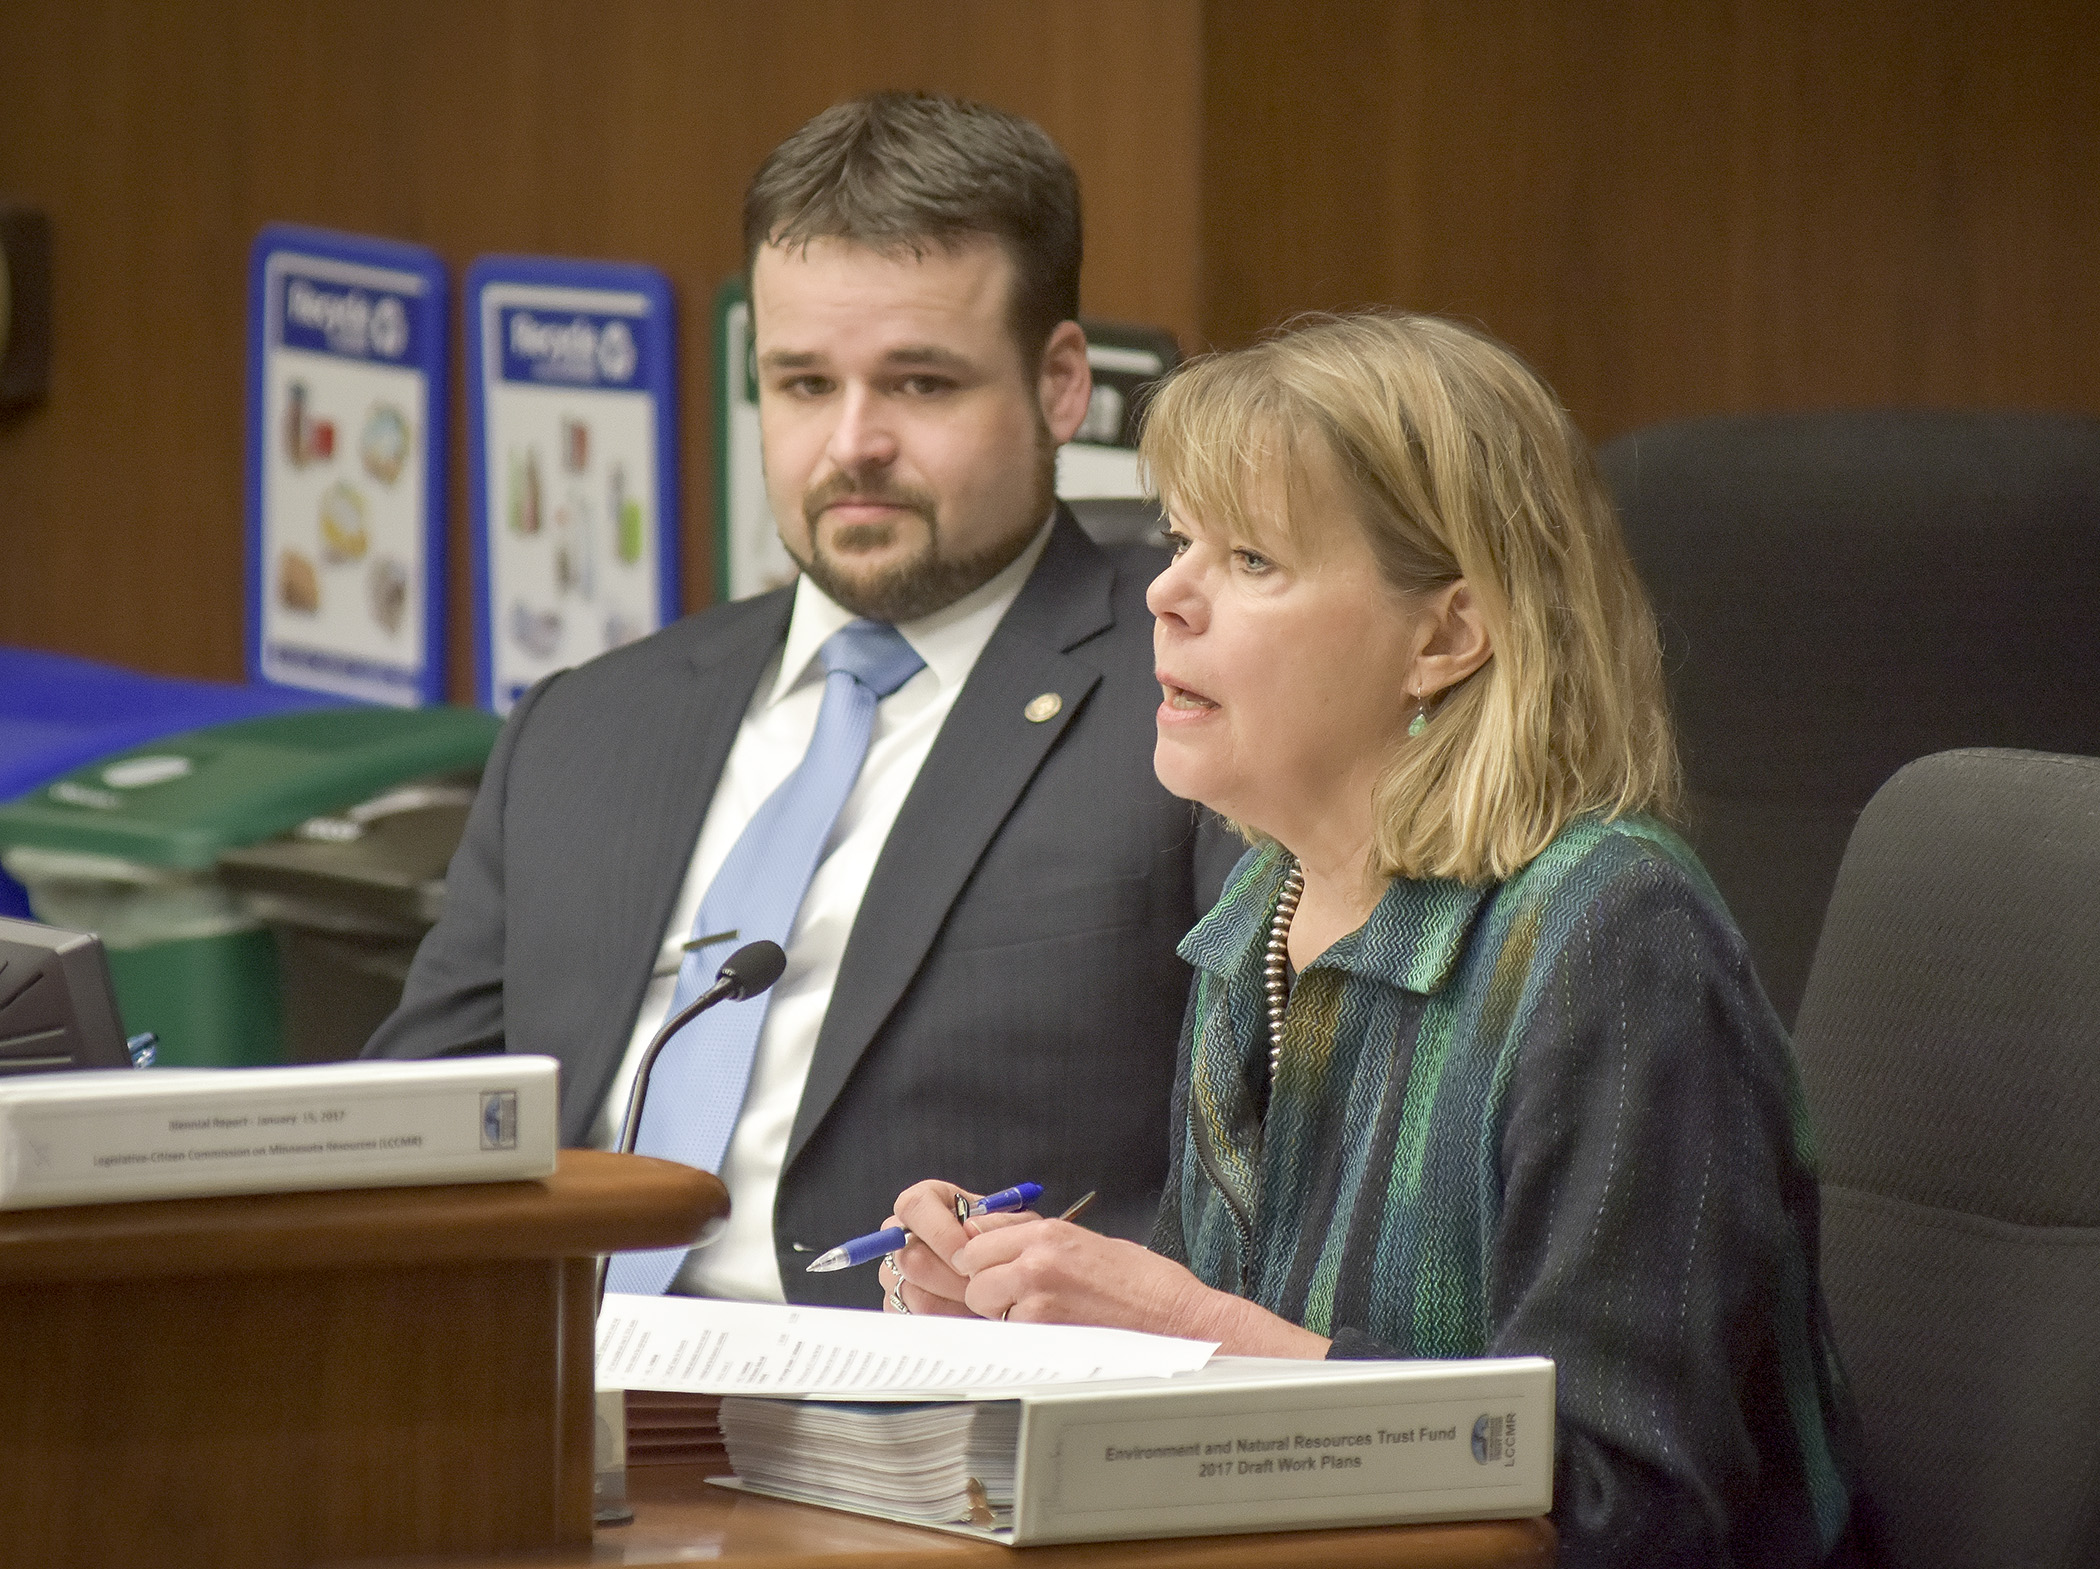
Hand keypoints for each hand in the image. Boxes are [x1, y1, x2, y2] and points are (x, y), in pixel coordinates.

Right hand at [879, 1180, 1029, 1317]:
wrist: (1002, 1274)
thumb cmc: (1003, 1243)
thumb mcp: (1011, 1226)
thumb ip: (996, 1224)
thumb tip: (970, 1230)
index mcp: (927, 1202)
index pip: (915, 1205)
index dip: (939, 1232)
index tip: (966, 1255)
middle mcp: (903, 1233)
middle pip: (910, 1257)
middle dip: (950, 1277)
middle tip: (978, 1284)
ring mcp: (896, 1269)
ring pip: (911, 1291)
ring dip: (950, 1300)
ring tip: (976, 1298)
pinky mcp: (897, 1301)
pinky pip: (912, 1315)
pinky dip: (942, 1317)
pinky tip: (963, 1312)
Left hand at [884, 1179, 1330, 1356]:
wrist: (1179, 1324)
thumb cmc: (1138, 1287)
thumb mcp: (1084, 1245)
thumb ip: (1031, 1241)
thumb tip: (979, 1242)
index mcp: (1047, 1229)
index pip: (971, 1232)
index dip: (954, 1251)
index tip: (936, 1259)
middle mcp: (1035, 1252)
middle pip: (961, 1261)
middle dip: (958, 1279)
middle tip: (962, 1291)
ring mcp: (1035, 1289)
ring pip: (974, 1297)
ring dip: (987, 1312)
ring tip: (1032, 1317)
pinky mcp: (1041, 1325)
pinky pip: (999, 1329)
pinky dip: (1012, 1334)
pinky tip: (1047, 1333)